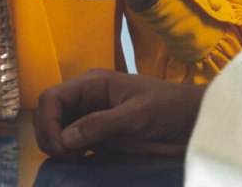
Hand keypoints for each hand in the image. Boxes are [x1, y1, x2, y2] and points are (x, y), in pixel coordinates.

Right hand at [34, 69, 202, 158]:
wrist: (193, 118)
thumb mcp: (138, 114)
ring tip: (75, 158)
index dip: (48, 122)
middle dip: (49, 134)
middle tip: (68, 157)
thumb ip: (102, 123)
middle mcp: (88, 96)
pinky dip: (68, 150)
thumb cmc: (169, 107)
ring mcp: (92, 114)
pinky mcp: (100, 131)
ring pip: (58, 127)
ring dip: (57, 143)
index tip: (62, 149)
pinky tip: (79, 159)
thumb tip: (65, 138)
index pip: (52, 97)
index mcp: (93, 82)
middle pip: (49, 112)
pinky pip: (73, 139)